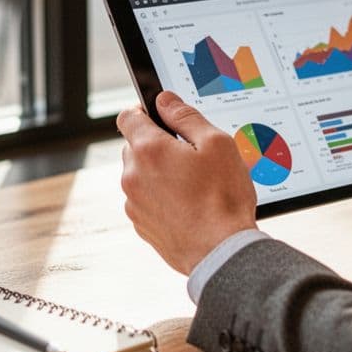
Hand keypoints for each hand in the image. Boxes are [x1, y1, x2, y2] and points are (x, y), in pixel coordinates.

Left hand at [117, 91, 258, 274]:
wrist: (221, 252)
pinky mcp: (141, 224)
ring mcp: (134, 203)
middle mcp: (133, 175)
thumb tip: (165, 100)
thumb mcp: (217, 144)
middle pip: (135, 146)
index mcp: (149, 149)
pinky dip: (161, 197)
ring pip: (140, 174)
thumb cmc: (223, 198)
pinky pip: (146, 200)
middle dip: (158, 145)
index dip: (145, 111)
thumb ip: (186, 116)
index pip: (128, 116)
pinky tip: (189, 204)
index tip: (162, 116)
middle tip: (191, 155)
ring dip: (159, 173)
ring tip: (193, 185)